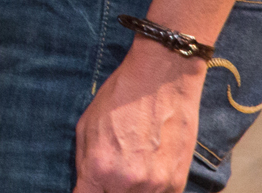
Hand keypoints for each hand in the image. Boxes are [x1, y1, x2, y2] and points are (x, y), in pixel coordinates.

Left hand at [72, 43, 203, 192]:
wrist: (162, 80)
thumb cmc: (121, 97)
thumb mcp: (86, 125)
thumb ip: (84, 162)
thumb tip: (86, 185)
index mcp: (99, 168)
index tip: (89, 188)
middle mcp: (128, 182)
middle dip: (107, 190)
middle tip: (110, 175)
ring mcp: (156, 185)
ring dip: (131, 191)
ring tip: (132, 168)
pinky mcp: (177, 183)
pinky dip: (152, 190)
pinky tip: (149, 171)